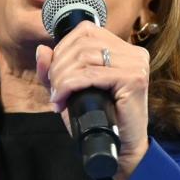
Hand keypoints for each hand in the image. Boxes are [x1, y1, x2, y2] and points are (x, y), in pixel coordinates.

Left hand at [35, 21, 150, 179]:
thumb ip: (56, 69)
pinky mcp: (134, 79)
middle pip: (83, 42)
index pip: (85, 31)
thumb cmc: (99, 119)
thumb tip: (42, 49)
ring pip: (85, 57)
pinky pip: (91, 74)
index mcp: (122, 48)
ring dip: (62, 78)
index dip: (62, 49)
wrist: (122, 148)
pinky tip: (62, 100)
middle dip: (59, 65)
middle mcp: (133, 52)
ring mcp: (136, 64)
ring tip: (58, 97)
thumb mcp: (71, 90)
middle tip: (54, 91)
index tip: (55, 76)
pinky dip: (69, 86)